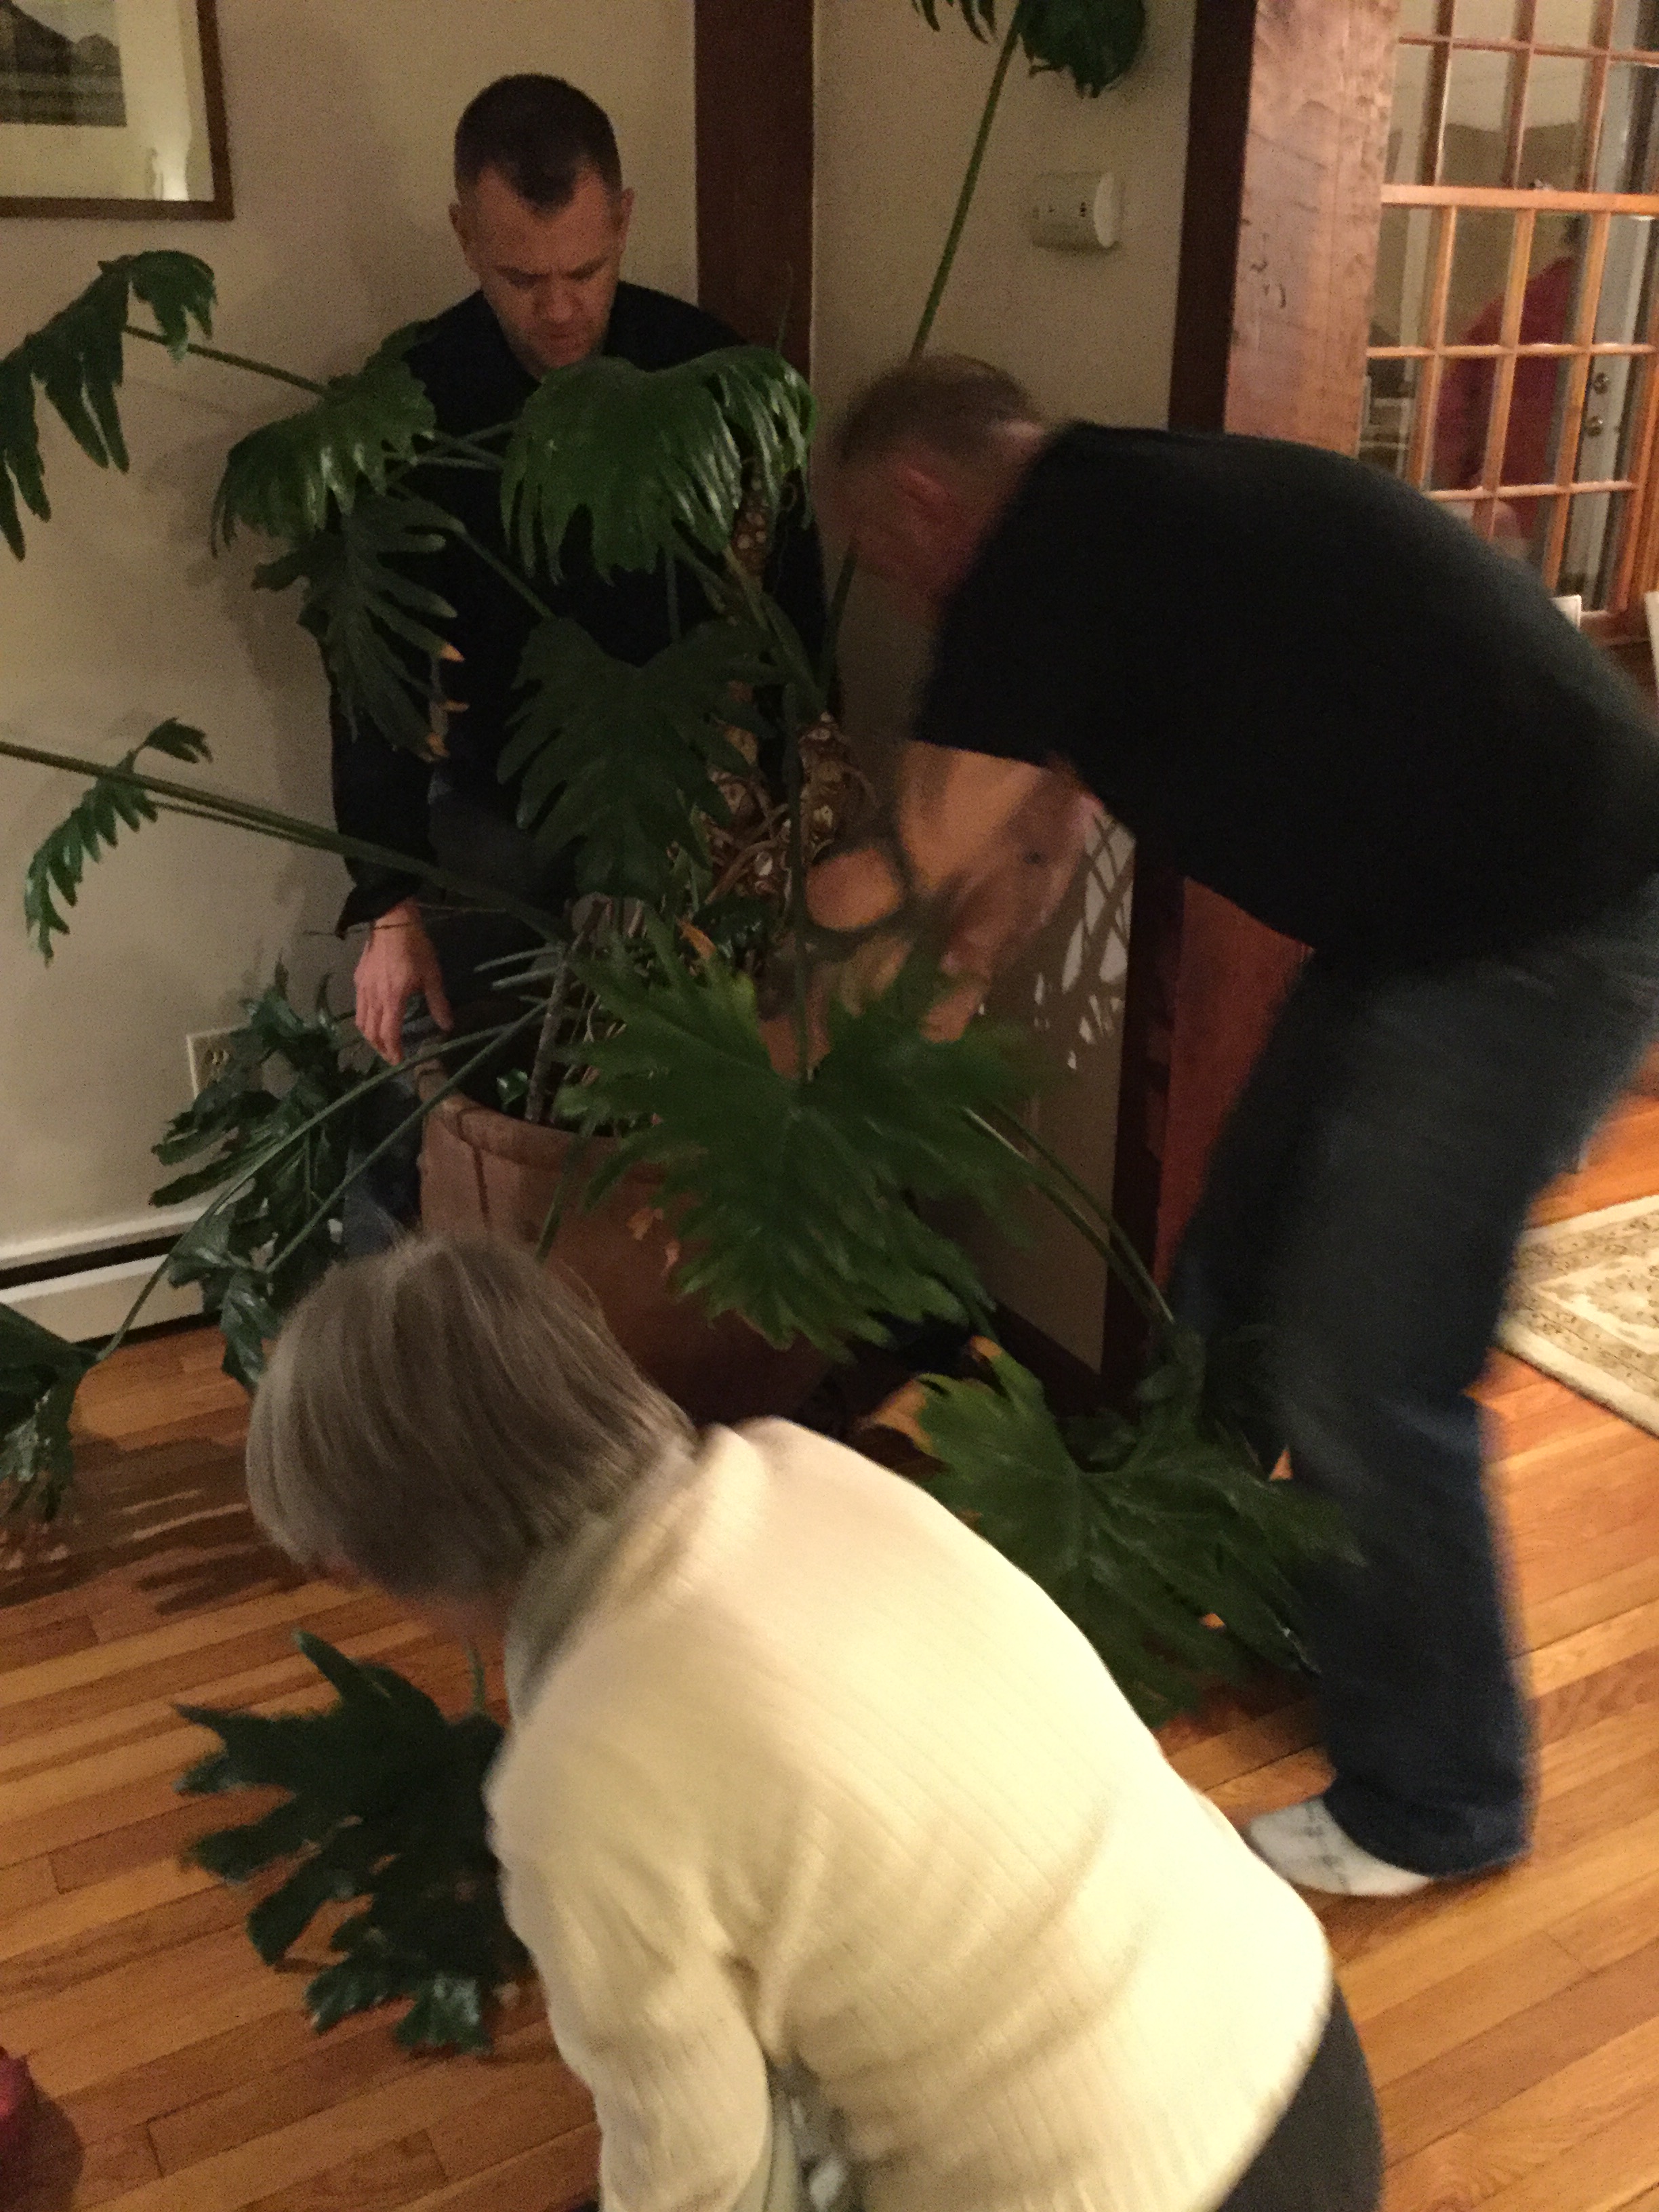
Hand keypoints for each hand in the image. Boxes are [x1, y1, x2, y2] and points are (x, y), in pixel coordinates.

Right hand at [353, 900, 451, 1063]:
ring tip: (382, 1042)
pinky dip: (365, 1020)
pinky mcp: (358, 979)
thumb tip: (447, 1026)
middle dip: (380, 1048)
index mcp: (392, 998)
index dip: (393, 1050)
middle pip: (371, 1032)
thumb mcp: (432, 975)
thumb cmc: (416, 947)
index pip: (389, 1033)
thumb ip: (438, 1003)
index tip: (399, 1062)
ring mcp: (362, 988)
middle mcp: (373, 997)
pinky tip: (375, 1018)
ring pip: (361, 1021)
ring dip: (370, 1036)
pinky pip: (358, 1007)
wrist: (392, 921)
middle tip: (391, 1056)